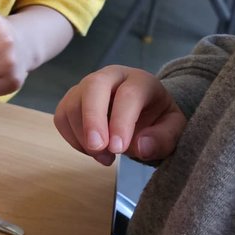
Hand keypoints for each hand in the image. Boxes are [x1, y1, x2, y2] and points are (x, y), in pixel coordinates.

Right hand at [53, 65, 186, 165]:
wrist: (143, 114)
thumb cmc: (158, 120)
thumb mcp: (172, 130)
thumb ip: (163, 138)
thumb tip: (141, 147)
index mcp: (139, 80)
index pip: (127, 94)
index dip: (121, 121)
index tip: (119, 149)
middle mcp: (111, 77)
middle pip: (93, 87)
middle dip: (92, 119)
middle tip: (98, 147)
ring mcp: (87, 86)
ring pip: (73, 104)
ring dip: (83, 136)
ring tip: (105, 158)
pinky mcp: (72, 101)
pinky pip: (62, 117)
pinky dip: (72, 138)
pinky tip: (92, 151)